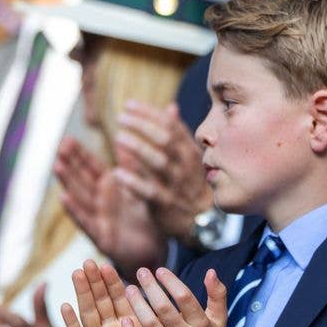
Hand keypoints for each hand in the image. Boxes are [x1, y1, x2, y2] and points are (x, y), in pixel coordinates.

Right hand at [56, 137, 165, 277]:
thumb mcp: (141, 190)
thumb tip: (131, 141)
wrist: (154, 251)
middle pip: (82, 179)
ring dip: (68, 182)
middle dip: (70, 163)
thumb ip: (135, 168)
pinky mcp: (100, 236)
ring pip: (80, 196)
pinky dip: (75, 210)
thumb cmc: (146, 220)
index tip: (68, 139)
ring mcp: (98, 217)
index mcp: (110, 188)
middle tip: (59, 147)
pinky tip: (64, 198)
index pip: (92, 167)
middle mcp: (100, 201)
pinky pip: (86, 221)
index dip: (80, 154)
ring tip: (57, 166)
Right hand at [61, 261, 161, 326]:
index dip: (115, 283)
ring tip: (77, 273)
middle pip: (102, 301)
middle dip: (96, 281)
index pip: (122, 300)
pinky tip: (65, 305)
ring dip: (82, 293)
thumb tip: (174, 308)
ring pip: (88, 313)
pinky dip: (70, 322)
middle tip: (90, 261)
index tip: (110, 264)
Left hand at [114, 102, 213, 241]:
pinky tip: (118, 173)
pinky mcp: (166, 205)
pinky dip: (134, 182)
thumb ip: (179, 134)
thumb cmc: (195, 186)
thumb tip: (170, 108)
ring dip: (138, 149)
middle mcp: (184, 167)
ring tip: (119, 138)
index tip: (130, 104)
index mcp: (190, 153)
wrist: (207, 222)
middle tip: (122, 117)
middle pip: (165, 141)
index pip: (171, 127)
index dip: (150, 114)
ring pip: (158, 163)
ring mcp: (176, 186)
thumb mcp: (192, 158)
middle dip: (143, 126)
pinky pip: (150, 192)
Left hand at [121, 266, 232, 326]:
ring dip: (137, 305)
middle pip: (164, 308)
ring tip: (129, 289)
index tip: (160, 270)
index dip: (171, 281)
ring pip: (149, 324)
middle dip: (150, 287)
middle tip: (141, 272)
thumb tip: (210, 271)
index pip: (184, 297)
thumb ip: (217, 294)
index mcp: (201, 326)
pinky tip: (124, 319)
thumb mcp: (219, 320)